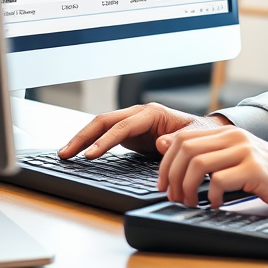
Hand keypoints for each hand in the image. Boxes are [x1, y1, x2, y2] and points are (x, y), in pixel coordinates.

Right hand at [58, 103, 229, 158]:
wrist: (204, 133)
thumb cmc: (200, 134)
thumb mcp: (194, 137)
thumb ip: (178, 141)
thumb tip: (161, 143)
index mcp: (152, 113)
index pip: (123, 126)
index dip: (106, 141)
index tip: (91, 154)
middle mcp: (139, 114)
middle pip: (104, 121)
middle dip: (83, 137)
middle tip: (66, 153)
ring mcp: (132, 122)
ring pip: (101, 126)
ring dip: (82, 139)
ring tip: (64, 153)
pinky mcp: (130, 133)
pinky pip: (105, 135)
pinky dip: (90, 143)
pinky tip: (79, 152)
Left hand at [156, 125, 267, 213]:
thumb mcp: (239, 160)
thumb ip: (210, 154)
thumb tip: (169, 148)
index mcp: (228, 134)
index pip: (183, 138)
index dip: (166, 162)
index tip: (164, 184)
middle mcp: (235, 137)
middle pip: (185, 150)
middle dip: (172, 177)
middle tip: (175, 197)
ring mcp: (246, 151)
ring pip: (197, 164)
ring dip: (187, 188)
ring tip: (192, 203)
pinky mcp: (255, 169)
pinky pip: (219, 181)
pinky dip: (212, 197)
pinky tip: (217, 205)